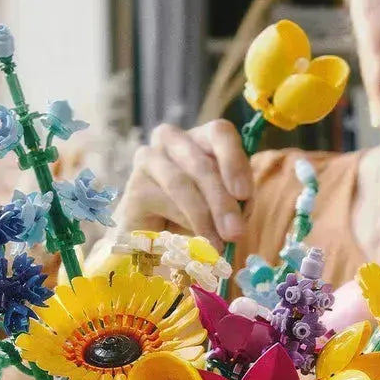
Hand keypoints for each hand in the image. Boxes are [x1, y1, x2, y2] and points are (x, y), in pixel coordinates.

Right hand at [116, 119, 252, 248]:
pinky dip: (183, 223)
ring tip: (217, 246)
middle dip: (222, 203)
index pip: (220, 133)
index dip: (234, 162)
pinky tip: (194, 241)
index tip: (244, 195)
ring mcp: (149, 158)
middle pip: (202, 164)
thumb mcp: (223, 203)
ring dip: (204, 218)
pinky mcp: (135, 186)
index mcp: (200, 137)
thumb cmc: (194, 214)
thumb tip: (240, 207)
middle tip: (235, 233)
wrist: (154, 238)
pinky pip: (164, 203)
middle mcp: (171, 139)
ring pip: (182, 184)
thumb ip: (235, 199)